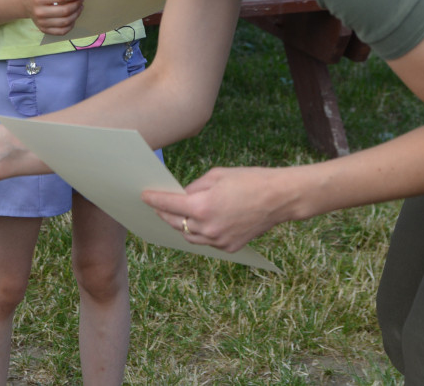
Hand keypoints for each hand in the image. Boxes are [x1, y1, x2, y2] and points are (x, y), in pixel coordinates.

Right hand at [25, 0, 81, 34]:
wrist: (25, 3)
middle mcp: (39, 12)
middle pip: (65, 11)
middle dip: (76, 5)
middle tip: (81, 1)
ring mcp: (41, 23)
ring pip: (65, 22)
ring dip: (76, 15)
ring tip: (79, 8)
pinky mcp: (44, 30)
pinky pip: (61, 31)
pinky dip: (70, 26)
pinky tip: (73, 18)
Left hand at [141, 166, 294, 251]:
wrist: (279, 198)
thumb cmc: (249, 180)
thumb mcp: (216, 175)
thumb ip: (194, 187)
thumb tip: (181, 195)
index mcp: (202, 206)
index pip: (168, 204)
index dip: (154, 199)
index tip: (144, 196)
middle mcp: (207, 227)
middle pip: (175, 223)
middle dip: (164, 213)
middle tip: (157, 206)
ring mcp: (218, 240)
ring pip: (189, 236)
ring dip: (180, 225)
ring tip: (176, 215)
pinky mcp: (229, 247)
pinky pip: (207, 241)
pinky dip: (200, 232)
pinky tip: (199, 223)